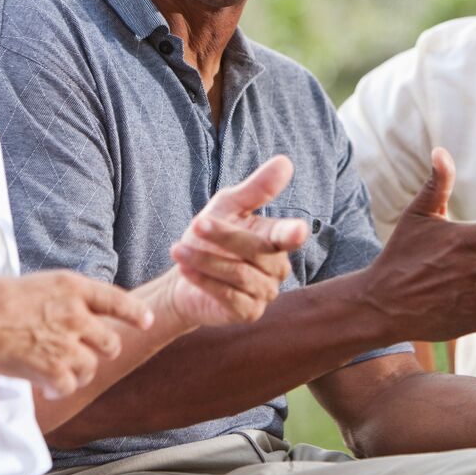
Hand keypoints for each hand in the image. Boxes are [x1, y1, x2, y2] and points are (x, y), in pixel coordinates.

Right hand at [0, 270, 154, 398]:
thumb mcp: (41, 283)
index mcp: (73, 287)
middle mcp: (76, 314)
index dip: (135, 313)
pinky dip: (61, 390)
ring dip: (81, 374)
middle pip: (110, 340)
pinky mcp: (52, 367)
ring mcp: (66, 342)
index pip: (117, 300)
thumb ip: (65, 296)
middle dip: (105, 350)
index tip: (146, 322)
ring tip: (65, 375)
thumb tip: (76, 307)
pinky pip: (69, 385)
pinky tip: (50, 390)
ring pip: (91, 366)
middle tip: (93, 356)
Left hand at [167, 155, 308, 326]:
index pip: (288, 235)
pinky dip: (204, 281)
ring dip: (205, 260)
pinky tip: (185, 270)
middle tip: (196, 224)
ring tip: (178, 249)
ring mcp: (265, 292)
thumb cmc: (210, 236)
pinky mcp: (248, 312)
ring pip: (238, 274)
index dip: (293, 234)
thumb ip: (256, 189)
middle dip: (223, 236)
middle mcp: (278, 267)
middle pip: (254, 251)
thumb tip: (285, 162)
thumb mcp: (228, 206)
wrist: (183, 277)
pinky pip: (228, 296)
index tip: (298, 231)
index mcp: (277, 239)